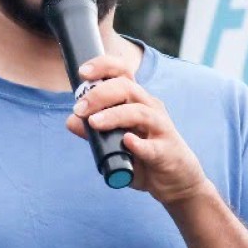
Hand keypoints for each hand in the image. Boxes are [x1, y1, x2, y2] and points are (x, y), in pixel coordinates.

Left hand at [67, 55, 209, 203]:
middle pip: (127, 88)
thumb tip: (71, 121)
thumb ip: (94, 133)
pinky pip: (153, 147)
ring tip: (94, 123)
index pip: (122, 73)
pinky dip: (139, 144)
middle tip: (79, 108)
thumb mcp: (115, 144)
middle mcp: (150, 108)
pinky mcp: (167, 151)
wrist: (175, 181)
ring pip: (139, 112)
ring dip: (114, 115)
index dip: (104, 66)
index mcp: (137, 101)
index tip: (82, 72)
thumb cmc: (144, 157)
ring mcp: (161, 128)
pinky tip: (128, 143)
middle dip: (100, 94)